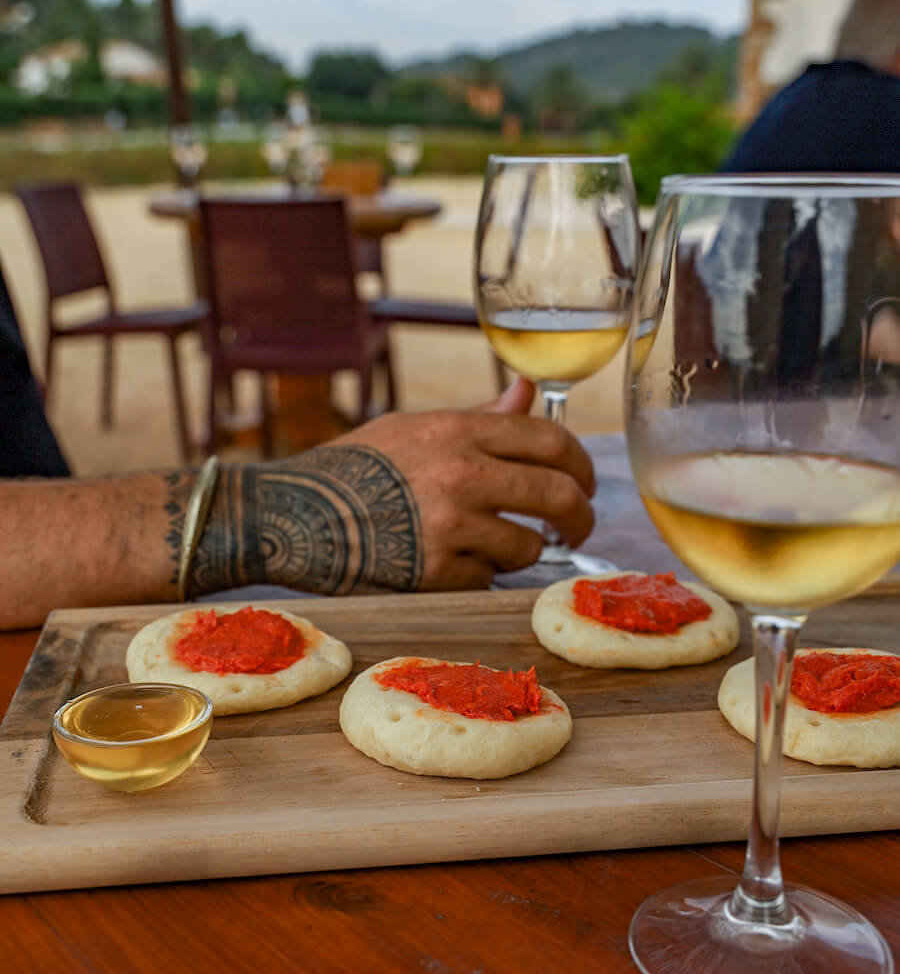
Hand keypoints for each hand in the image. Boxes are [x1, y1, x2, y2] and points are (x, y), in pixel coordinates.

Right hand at [340, 377, 595, 588]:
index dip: (582, 465)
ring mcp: (449, 527)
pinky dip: (479, 576)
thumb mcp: (413, 427)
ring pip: (527, 547)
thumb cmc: (351, 468)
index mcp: (458, 431)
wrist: (291, 515)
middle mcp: (461, 474)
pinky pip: (486, 579)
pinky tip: (452, 563)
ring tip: (495, 545)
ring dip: (522, 551)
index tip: (584, 483)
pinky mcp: (434, 573)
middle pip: (558, 495)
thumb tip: (529, 393)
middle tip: (577, 525)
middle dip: (580, 516)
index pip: (552, 441)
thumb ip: (479, 416)